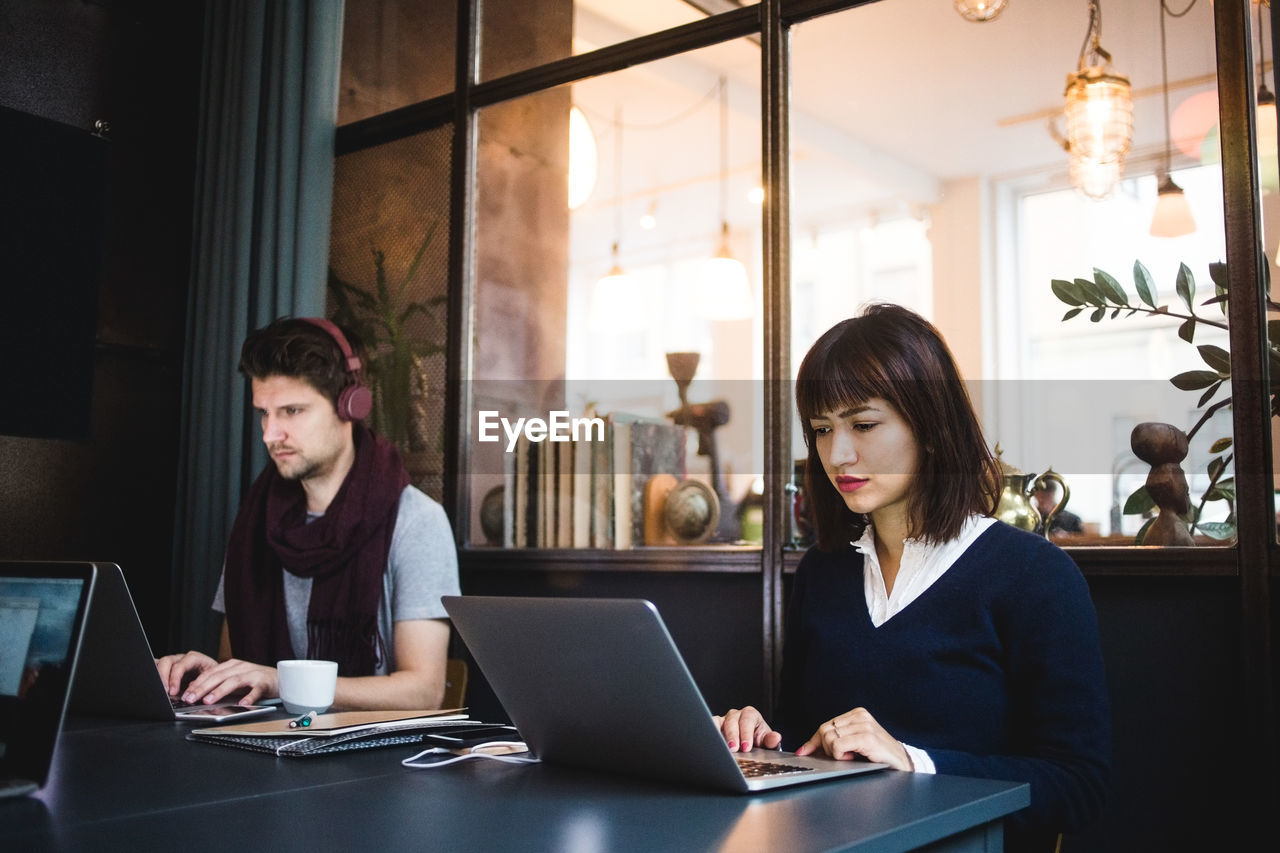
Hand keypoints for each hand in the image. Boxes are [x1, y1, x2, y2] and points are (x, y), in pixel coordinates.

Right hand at [155, 651, 217, 698]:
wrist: (213, 677)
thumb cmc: (213, 678)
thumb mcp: (211, 681)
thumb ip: (202, 684)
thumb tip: (191, 690)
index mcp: (195, 658)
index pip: (182, 663)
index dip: (175, 677)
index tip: (173, 691)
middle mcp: (182, 659)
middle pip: (167, 661)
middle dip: (163, 677)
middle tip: (163, 692)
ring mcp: (173, 663)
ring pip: (159, 664)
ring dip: (157, 677)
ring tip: (157, 690)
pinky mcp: (166, 669)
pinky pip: (156, 668)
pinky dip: (153, 675)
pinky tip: (151, 683)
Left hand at [169, 657, 278, 705]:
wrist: (282, 678)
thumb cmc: (256, 680)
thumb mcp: (236, 679)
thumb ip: (219, 682)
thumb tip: (196, 689)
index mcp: (232, 665)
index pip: (211, 672)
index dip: (197, 683)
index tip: (185, 694)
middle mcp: (242, 667)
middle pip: (219, 676)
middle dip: (203, 688)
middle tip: (190, 699)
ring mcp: (254, 674)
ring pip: (234, 681)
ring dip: (219, 691)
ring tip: (208, 701)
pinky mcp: (265, 683)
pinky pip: (256, 690)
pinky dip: (249, 696)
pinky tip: (242, 703)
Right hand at [712, 706, 781, 751]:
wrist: (751, 745)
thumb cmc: (758, 740)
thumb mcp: (766, 741)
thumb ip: (771, 740)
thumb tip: (776, 737)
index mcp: (750, 714)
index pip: (747, 721)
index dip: (746, 734)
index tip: (746, 747)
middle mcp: (736, 715)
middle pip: (732, 721)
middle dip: (733, 736)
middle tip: (734, 749)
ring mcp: (724, 720)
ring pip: (718, 722)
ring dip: (719, 734)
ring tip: (721, 747)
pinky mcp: (715, 726)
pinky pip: (709, 726)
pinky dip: (709, 733)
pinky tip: (711, 743)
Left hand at [794, 707, 911, 769]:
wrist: (901, 764)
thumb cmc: (877, 756)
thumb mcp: (854, 745)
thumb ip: (834, 742)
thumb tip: (805, 749)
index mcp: (856, 714)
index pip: (825, 725)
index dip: (814, 741)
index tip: (804, 751)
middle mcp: (860, 716)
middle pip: (824, 731)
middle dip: (827, 749)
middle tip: (843, 757)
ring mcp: (864, 725)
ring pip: (829, 738)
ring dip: (836, 753)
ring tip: (852, 756)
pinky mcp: (866, 737)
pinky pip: (838, 746)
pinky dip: (841, 755)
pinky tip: (854, 757)